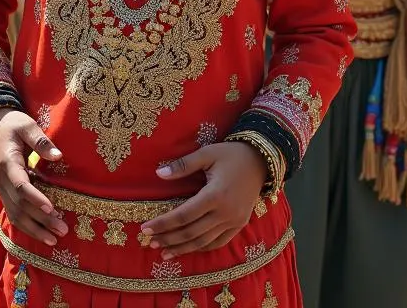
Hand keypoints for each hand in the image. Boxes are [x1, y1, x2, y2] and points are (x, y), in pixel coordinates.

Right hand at [0, 108, 66, 245]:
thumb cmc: (12, 124)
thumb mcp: (27, 125)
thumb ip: (41, 141)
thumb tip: (58, 156)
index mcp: (8, 163)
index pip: (21, 186)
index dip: (35, 198)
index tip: (51, 208)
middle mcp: (2, 181)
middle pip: (20, 206)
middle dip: (41, 220)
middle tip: (62, 229)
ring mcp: (2, 189)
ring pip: (15, 215)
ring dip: (34, 229)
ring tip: (54, 240)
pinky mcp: (5, 193)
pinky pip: (14, 214)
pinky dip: (27, 227)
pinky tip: (41, 235)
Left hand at [143, 142, 266, 258]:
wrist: (261, 160)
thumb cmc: (231, 154)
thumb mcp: (206, 154)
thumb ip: (183, 165)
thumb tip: (159, 173)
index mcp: (215, 195)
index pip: (183, 215)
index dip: (163, 223)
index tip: (146, 228)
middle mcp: (225, 212)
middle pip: (191, 232)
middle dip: (169, 238)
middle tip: (150, 242)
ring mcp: (234, 221)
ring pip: (204, 241)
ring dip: (183, 248)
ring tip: (164, 252)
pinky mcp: (239, 225)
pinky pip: (218, 242)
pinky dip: (202, 248)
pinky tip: (188, 249)